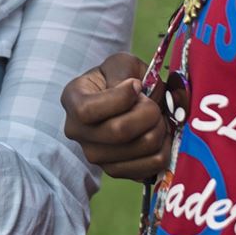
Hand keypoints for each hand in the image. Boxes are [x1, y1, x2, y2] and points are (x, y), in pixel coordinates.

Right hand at [61, 52, 170, 180]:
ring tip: (157, 118)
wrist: (120, 100)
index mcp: (72, 100)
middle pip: (118, 132)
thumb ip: (124, 72)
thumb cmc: (118, 78)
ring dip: (159, 131)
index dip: (120, 98)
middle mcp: (76, 131)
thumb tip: (134, 91)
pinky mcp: (115, 171)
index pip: (88, 110)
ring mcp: (94, 155)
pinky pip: (149, 168)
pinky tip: (160, 136)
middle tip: (153, 104)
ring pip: (138, 150)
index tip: (136, 85)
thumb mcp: (119, 64)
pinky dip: (163, 150)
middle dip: (148, 114)